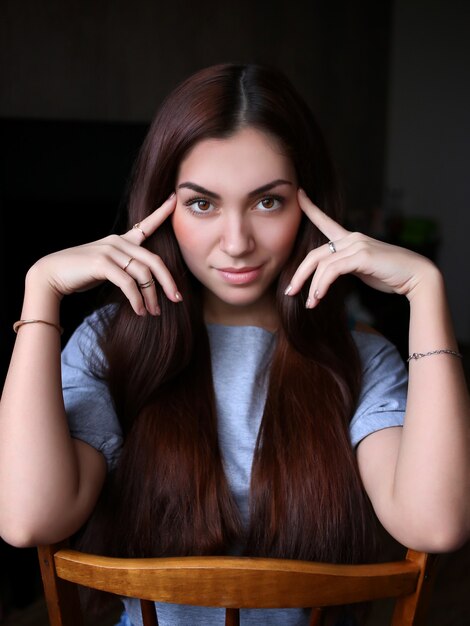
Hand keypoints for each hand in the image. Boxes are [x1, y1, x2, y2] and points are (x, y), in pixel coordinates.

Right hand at [28, 194, 179, 315]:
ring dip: (151, 297)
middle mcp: (117, 242)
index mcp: (120, 240)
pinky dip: (136, 299)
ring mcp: (110, 251)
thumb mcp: (107, 267)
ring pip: (143, 274)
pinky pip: (128, 283)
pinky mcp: (102, 263)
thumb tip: (146, 284)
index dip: (162, 212)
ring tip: (153, 312)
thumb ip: (125, 269)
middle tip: (177, 299)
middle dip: (168, 282)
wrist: (51, 276)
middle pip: (154, 261)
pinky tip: (139, 311)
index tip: (174, 199)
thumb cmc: (79, 274)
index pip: (146, 224)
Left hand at [286, 189, 437, 307]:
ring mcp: (357, 245)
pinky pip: (333, 270)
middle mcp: (352, 238)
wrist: (415, 276)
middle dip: (299, 274)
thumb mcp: (362, 269)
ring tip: (310, 304)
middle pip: (314, 254)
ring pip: (322, 265)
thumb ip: (345, 267)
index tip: (299, 194)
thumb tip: (328, 278)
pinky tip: (319, 297)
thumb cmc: (390, 275)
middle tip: (289, 292)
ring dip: (313, 287)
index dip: (310, 208)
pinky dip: (323, 285)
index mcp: (351, 239)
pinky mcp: (362, 255)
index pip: (325, 221)